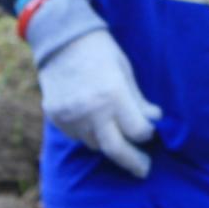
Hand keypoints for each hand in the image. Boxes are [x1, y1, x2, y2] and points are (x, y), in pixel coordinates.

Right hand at [38, 28, 161, 177]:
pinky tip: (93, 121)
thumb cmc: (100, 50)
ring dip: (108, 142)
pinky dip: (89, 134)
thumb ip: (138, 100)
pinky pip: (77, 136)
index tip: (150, 131)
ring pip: (95, 144)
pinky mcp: (56, 117)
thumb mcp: (125, 71)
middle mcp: (91, 110)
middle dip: (133, 162)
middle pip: (116, 150)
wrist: (59, 38)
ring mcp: (71, 116)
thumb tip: (153, 121)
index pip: (138, 131)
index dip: (147, 133)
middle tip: (144, 169)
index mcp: (113, 96)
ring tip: (115, 134)